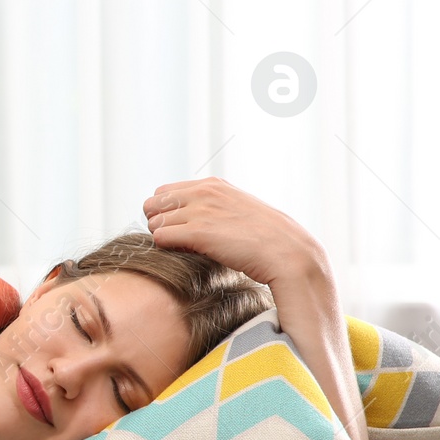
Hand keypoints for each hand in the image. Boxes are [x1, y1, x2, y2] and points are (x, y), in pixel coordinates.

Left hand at [142, 177, 321, 286]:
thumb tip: (189, 217)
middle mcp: (204, 192)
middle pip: (152, 204)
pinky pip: (160, 237)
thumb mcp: (237, 209)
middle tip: (175, 241)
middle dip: (158, 223)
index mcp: (212, 185)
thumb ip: (213, 207)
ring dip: (163, 238)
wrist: (287, 253)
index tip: (178, 228)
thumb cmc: (264, 238)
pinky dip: (165, 248)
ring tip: (182, 249)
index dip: (165, 212)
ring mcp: (201, 210)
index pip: (163, 192)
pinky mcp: (199, 232)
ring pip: (154, 222)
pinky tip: (184, 254)